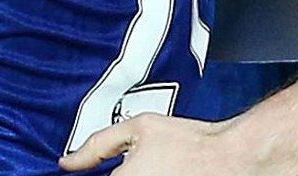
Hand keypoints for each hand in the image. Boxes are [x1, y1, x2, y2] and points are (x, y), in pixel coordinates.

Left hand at [62, 113, 254, 175]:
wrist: (230, 158)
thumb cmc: (190, 142)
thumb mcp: (139, 127)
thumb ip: (97, 144)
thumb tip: (67, 162)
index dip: (98, 171)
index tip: (110, 167)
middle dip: (121, 174)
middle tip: (145, 163)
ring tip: (159, 167)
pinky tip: (167, 172)